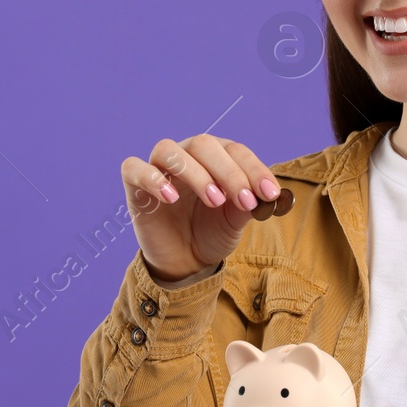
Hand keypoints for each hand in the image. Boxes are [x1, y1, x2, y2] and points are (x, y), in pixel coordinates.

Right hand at [122, 134, 282, 282]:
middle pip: (203, 145)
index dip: (254, 169)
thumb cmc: (211, 233)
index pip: (235, 150)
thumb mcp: (235, 220)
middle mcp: (186, 155)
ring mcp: (158, 168)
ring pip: (169, 151)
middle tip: (246, 201)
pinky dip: (152, 178)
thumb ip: (249, 204)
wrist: (184, 261)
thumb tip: (272, 195)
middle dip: (229, 172)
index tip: (270, 193)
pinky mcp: (134, 186)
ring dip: (195, 172)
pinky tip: (170, 197)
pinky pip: (134, 168)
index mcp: (214, 157)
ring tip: (215, 200)